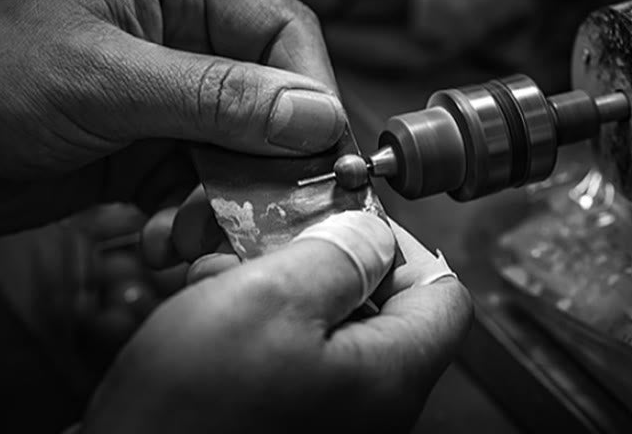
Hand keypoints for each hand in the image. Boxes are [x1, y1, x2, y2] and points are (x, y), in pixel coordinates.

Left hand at [0, 0, 344, 235]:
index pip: (281, 27)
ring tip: (193, 232)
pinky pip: (205, 181)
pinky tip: (165, 237)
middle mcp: (185, 39)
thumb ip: (215, 96)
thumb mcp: (105, 81)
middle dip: (272, 155)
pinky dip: (197, 214)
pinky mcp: (154, 147)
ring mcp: (171, 97)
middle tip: (272, 207)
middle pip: (270, 94)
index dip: (310, 85)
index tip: (324, 147)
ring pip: (243, 147)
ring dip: (231, 195)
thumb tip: (316, 114)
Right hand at [80, 211, 473, 433]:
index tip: (352, 218)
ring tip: (221, 270)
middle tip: (270, 235)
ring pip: (321, 314)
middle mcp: (365, 399)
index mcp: (387, 375)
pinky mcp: (279, 413)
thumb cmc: (189, 418)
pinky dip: (251, 312)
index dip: (401, 242)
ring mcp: (323, 410)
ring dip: (273, 277)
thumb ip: (336, 256)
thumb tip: (371, 232)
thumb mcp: (269, 303)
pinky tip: (206, 304)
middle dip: (317, 253)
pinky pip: (285, 343)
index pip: (441, 291)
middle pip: (375, 297)